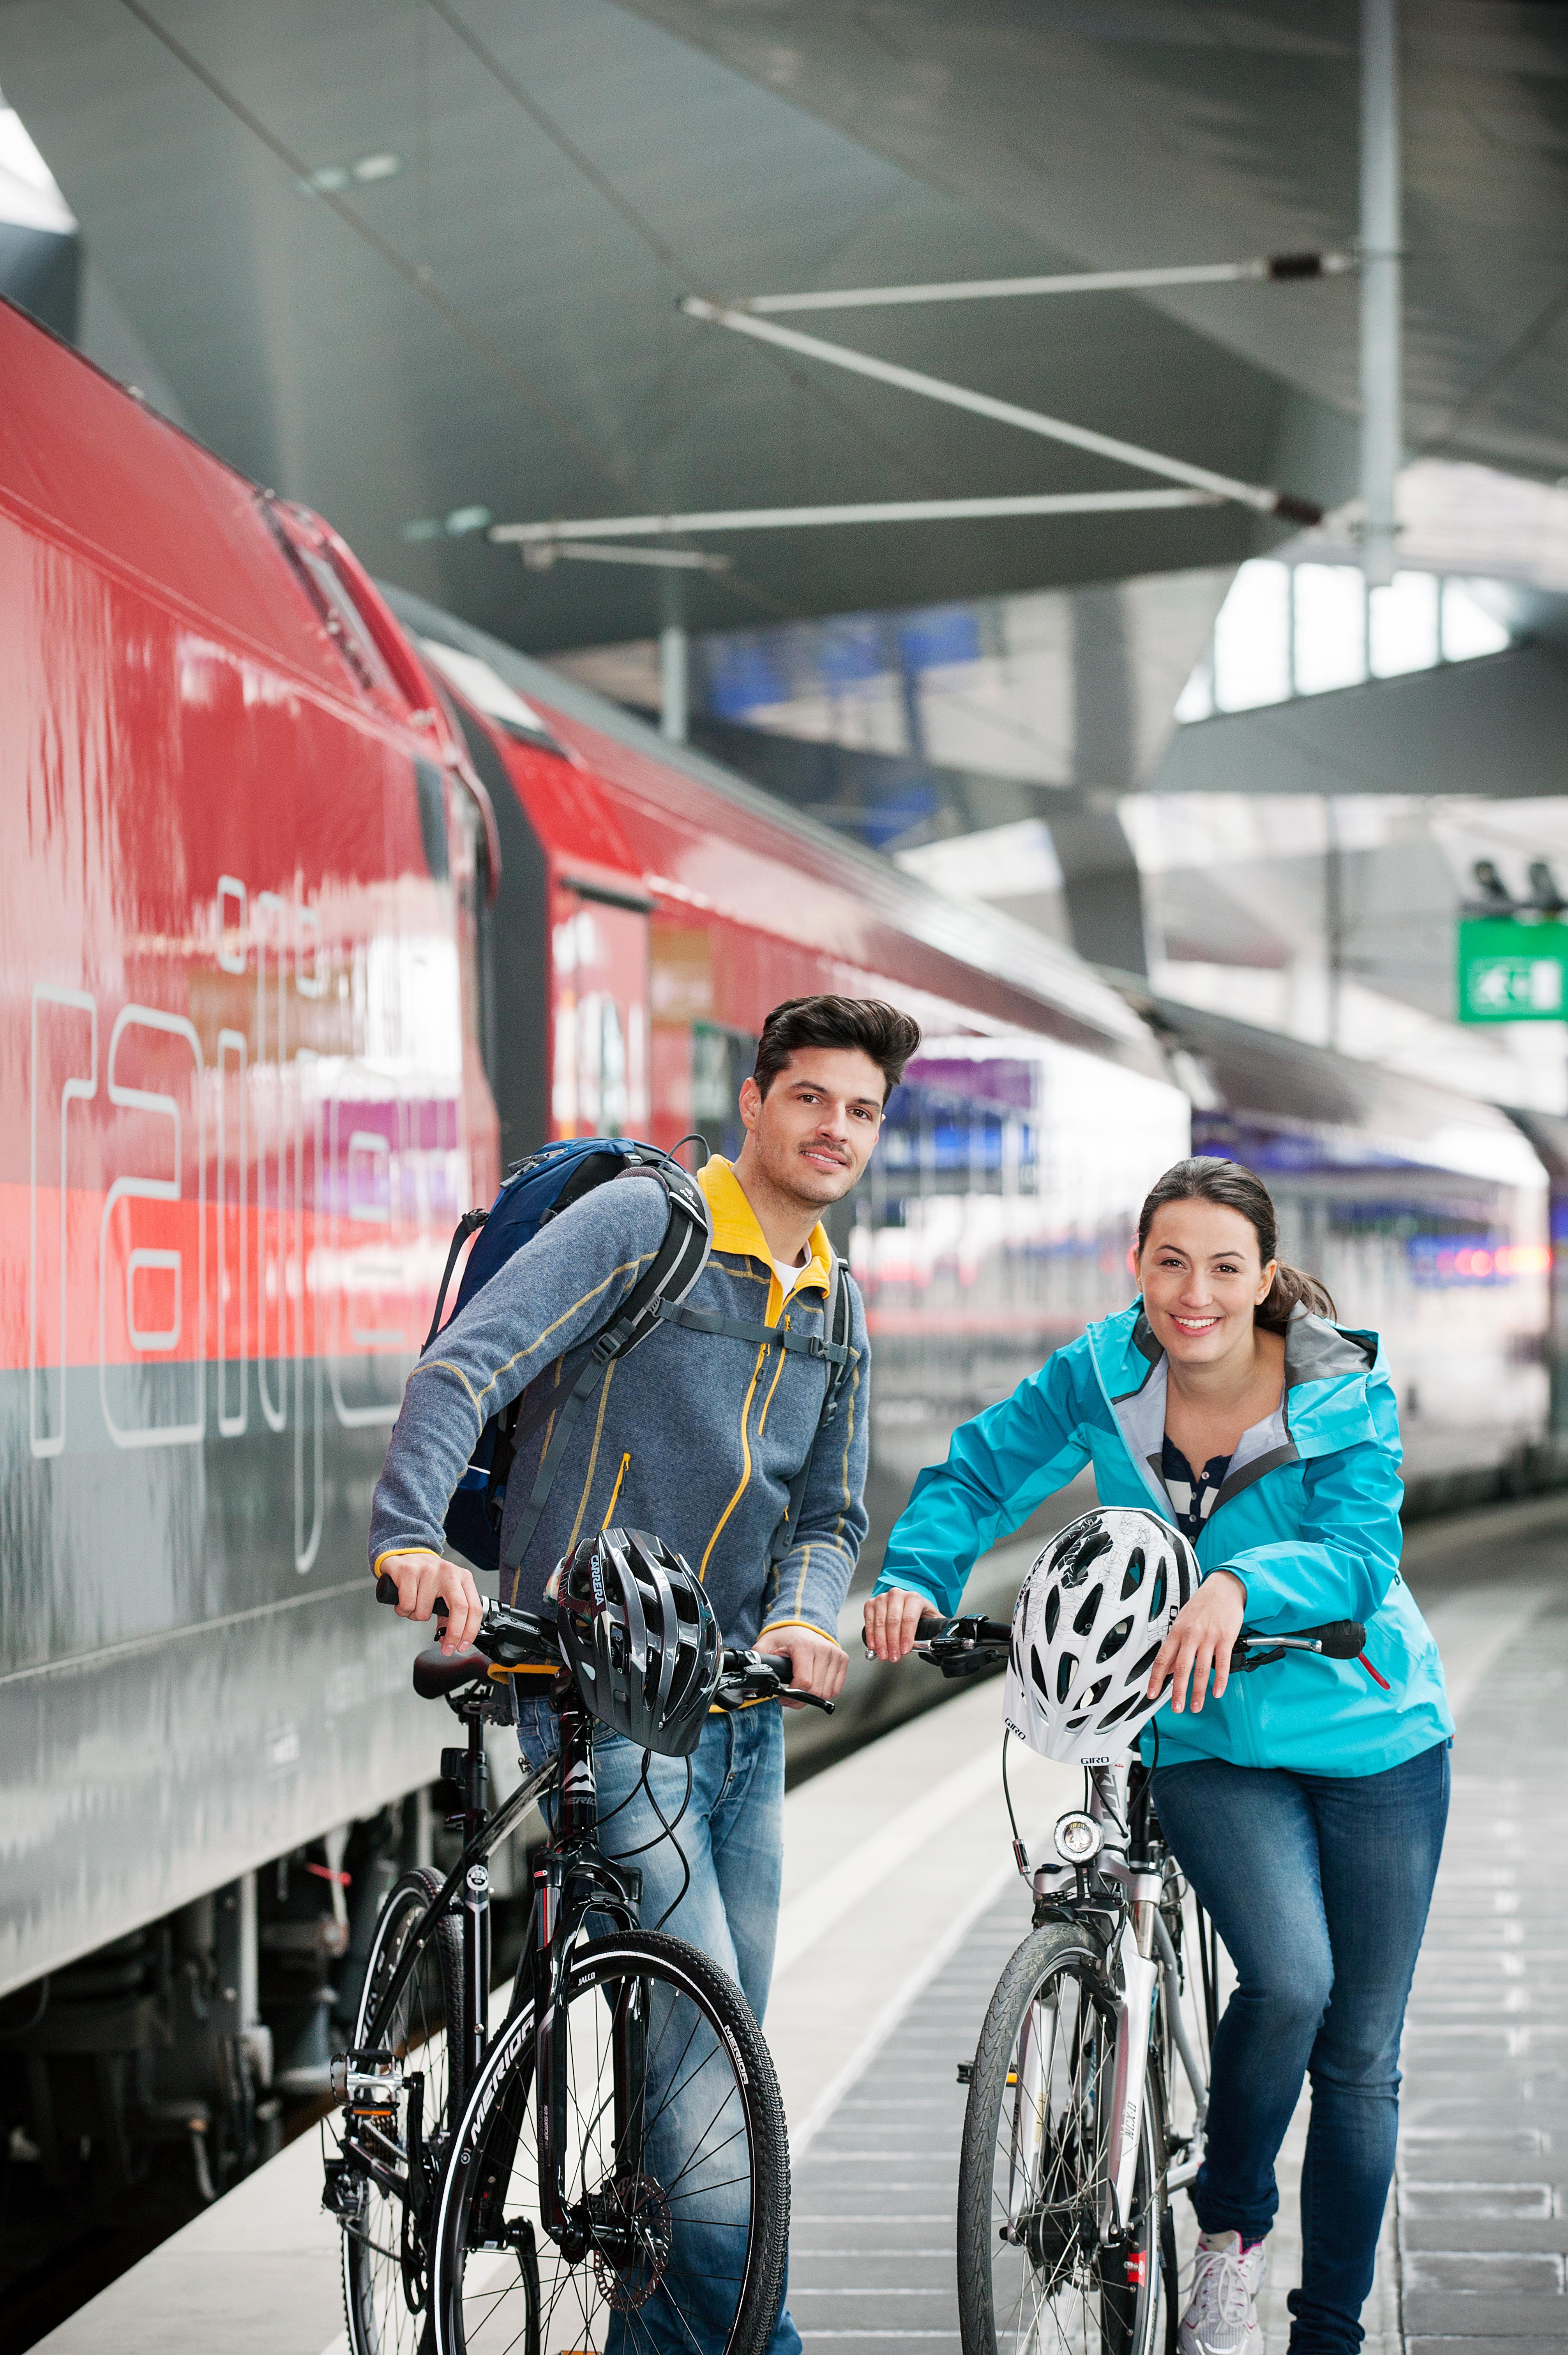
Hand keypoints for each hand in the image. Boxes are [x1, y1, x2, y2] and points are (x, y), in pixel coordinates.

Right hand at [378, 1551, 484, 1655]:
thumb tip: (449, 1638)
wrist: (405, 1554)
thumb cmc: (428, 1576)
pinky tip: (403, 1600)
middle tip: (447, 1649)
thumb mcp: (446, 1590)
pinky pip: (408, 1605)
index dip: (470, 1631)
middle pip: (459, 1608)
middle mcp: (449, 1572)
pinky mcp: (408, 1572)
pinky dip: (403, 1610)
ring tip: (414, 1605)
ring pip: (425, 1612)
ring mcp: (429, 1571)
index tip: (462, 1646)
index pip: (474, 1607)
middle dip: (454, 1634)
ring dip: (416, 1617)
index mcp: (463, 1577)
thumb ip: (451, 1613)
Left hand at [759, 1624, 848, 1708]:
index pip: (803, 1682)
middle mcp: (823, 1649)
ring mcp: (835, 1654)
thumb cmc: (785, 1635)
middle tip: (789, 1697)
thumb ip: (758, 1658)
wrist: (803, 1623)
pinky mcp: (842, 1659)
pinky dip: (825, 1692)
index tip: (782, 1696)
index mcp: (804, 1646)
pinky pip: (836, 1688)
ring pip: (827, 1692)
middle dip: (800, 1699)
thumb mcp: (767, 1643)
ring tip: (800, 1690)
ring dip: (813, 1697)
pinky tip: (813, 1686)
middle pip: (816, 1690)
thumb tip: (747, 1672)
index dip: (792, 1695)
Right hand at [862, 1587, 932, 1661]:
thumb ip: (937, 1629)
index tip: (905, 1650)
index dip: (906, 1636)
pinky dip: (871, 1635)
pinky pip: (869, 1621)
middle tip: (894, 1656)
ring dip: (881, 1642)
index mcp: (914, 1598)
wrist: (906, 1602)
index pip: (909, 1618)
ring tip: (884, 1655)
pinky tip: (874, 1645)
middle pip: (893, 1621)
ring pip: (880, 1622)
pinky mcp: (871, 1603)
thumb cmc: (918, 1612)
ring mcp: (883, 1598)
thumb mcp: (932, 1619)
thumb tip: (940, 1642)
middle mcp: (897, 1595)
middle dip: (893, 1642)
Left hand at [1145, 1570, 1245, 1713]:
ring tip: (1196, 1705)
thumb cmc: (1202, 1605)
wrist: (1223, 1588)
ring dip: (1198, 1691)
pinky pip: (1222, 1663)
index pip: (1163, 1659)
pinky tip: (1217, 1691)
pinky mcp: (1226, 1638)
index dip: (1156, 1678)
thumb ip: (1175, 1646)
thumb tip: (1168, 1668)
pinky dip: (1220, 1680)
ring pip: (1202, 1669)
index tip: (1152, 1694)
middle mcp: (1191, 1635)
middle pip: (1182, 1668)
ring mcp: (1209, 1637)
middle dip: (1178, 1691)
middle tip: (1177, 1707)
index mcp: (1177, 1632)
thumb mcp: (1182, 1621)